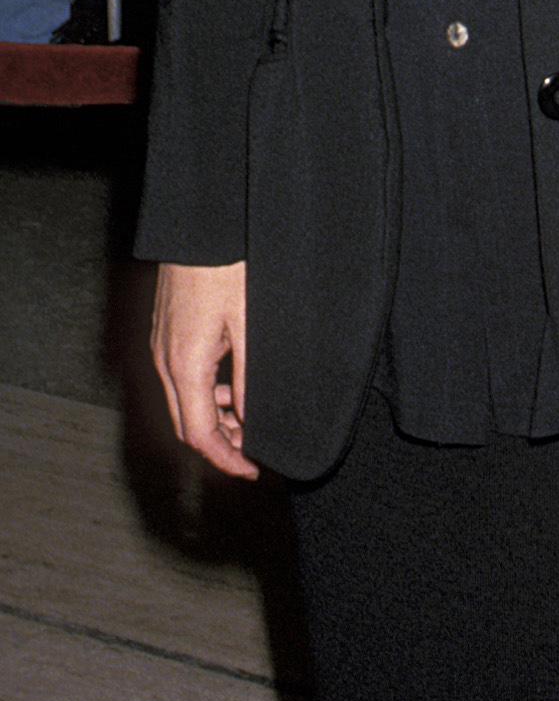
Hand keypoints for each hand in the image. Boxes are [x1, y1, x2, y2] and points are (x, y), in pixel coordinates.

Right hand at [150, 260, 258, 478]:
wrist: (199, 230)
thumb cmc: (226, 269)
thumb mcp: (249, 324)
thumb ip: (249, 376)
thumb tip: (252, 420)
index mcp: (185, 366)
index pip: (199, 434)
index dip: (225, 459)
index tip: (252, 470)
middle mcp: (165, 363)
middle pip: (187, 426)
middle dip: (220, 446)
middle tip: (253, 453)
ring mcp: (161, 349)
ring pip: (183, 405)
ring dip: (213, 422)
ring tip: (247, 423)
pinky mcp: (166, 336)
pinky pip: (181, 381)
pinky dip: (205, 397)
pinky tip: (231, 390)